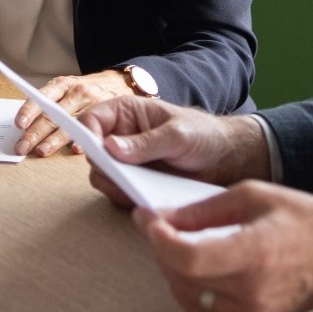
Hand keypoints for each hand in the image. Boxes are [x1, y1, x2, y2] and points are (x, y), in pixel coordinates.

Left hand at [13, 70, 138, 156]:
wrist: (119, 82)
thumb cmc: (86, 88)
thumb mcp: (67, 86)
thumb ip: (50, 102)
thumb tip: (25, 125)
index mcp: (63, 84)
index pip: (42, 98)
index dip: (30, 111)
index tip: (20, 124)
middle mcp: (76, 93)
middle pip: (53, 115)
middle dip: (35, 133)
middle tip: (22, 147)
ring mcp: (91, 104)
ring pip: (69, 125)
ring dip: (53, 141)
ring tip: (41, 151)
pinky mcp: (105, 115)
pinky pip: (91, 130)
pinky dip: (82, 141)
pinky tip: (74, 149)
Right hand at [77, 98, 271, 204]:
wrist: (224, 158)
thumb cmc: (202, 134)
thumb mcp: (177, 135)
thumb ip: (145, 143)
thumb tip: (110, 147)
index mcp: (125, 113)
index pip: (91, 120)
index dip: (87, 136)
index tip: (97, 153)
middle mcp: (120, 136)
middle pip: (92, 153)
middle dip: (103, 167)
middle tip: (121, 178)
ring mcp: (126, 162)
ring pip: (102, 176)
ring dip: (114, 185)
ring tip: (136, 190)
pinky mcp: (135, 182)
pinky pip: (119, 193)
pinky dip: (127, 198)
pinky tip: (145, 198)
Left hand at [133, 181, 312, 311]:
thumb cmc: (302, 219)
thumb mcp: (254, 196)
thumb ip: (204, 210)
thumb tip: (163, 218)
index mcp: (253, 254)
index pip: (187, 257)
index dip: (158, 238)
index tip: (147, 218)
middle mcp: (252, 293)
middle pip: (182, 279)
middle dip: (161, 249)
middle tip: (157, 225)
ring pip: (187, 300)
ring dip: (173, 272)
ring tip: (176, 245)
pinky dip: (191, 293)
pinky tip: (194, 271)